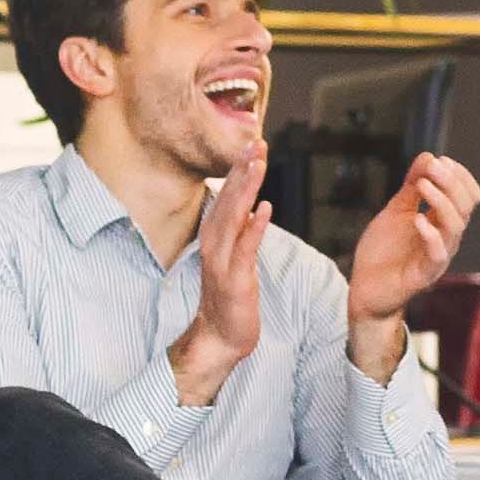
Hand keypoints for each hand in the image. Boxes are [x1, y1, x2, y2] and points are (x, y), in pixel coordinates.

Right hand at [169, 142, 270, 405]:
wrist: (219, 337)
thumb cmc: (229, 297)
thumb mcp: (235, 258)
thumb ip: (241, 232)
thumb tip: (253, 208)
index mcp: (215, 236)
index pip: (226, 196)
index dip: (239, 170)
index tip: (252, 145)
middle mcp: (214, 244)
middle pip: (228, 200)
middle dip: (242, 170)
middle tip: (256, 143)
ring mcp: (222, 262)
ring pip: (233, 218)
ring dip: (246, 190)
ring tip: (257, 164)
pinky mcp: (234, 280)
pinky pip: (245, 250)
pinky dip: (254, 228)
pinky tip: (264, 209)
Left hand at [347, 152, 479, 332]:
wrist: (365, 288)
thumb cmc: (383, 252)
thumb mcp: (396, 211)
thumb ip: (411, 187)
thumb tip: (428, 155)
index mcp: (442, 222)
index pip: (468, 196)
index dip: (459, 176)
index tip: (440, 159)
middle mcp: (446, 238)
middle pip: (466, 207)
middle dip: (452, 182)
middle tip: (432, 166)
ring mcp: (437, 257)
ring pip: (455, 227)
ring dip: (442, 201)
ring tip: (423, 184)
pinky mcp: (424, 275)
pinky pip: (437, 255)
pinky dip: (431, 235)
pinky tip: (418, 219)